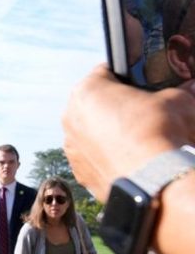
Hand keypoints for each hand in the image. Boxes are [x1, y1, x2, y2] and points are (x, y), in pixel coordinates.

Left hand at [62, 63, 194, 200]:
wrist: (154, 181)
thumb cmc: (160, 133)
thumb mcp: (177, 100)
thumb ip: (178, 89)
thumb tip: (189, 87)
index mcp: (87, 91)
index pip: (106, 73)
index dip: (127, 77)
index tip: (140, 85)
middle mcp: (71, 117)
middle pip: (95, 104)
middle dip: (116, 106)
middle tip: (142, 113)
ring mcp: (72, 146)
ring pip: (90, 132)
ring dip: (108, 132)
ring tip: (137, 139)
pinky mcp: (79, 171)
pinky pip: (92, 157)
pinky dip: (106, 157)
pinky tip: (128, 159)